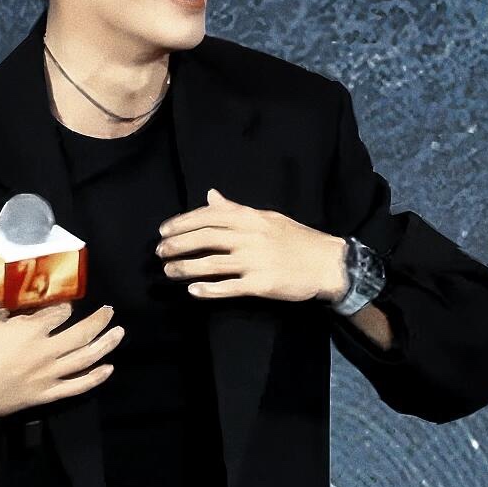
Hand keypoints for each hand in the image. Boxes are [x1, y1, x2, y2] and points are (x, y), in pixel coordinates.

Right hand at [0, 303, 122, 425]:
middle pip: (81, 332)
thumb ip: (0, 315)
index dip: (65, 307)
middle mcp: (46, 350)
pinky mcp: (47, 394)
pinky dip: (95, 378)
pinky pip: (77, 386)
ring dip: (105, 344)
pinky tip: (108, 369)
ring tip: (119, 333)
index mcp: (30, 330)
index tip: (68, 305)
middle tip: (110, 310)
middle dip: (99, 319)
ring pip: (85, 358)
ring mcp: (50, 374)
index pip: (58, 313)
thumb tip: (9, 311)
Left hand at [156, 188, 348, 301]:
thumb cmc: (296, 238)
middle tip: (159, 252)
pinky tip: (193, 291)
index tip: (163, 231)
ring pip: (212, 264)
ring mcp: (255, 261)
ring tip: (168, 271)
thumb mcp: (266, 217)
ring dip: (186, 268)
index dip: (182, 223)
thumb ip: (235, 208)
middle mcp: (250, 237)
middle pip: (205, 238)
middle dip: (178, 245)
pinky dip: (209, 289)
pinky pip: (230, 287)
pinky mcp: (262, 284)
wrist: (327, 262)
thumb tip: (210, 195)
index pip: (208, 216)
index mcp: (250, 218)